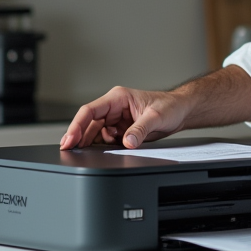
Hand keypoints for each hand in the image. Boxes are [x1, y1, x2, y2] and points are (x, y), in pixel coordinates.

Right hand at [59, 87, 185, 149]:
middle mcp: (114, 108)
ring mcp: (117, 120)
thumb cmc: (170, 106)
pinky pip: (106, 140)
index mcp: (118, 98)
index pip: (90, 111)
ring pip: (95, 133)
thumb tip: (127, 141)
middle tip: (70, 151)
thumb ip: (140, 130)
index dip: (76, 125)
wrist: (180, 111)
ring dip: (93, 144)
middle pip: (88, 123)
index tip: (69, 139)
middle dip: (79, 137)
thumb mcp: (156, 117)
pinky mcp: (121, 130)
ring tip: (89, 153)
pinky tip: (106, 151)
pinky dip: (104, 147)